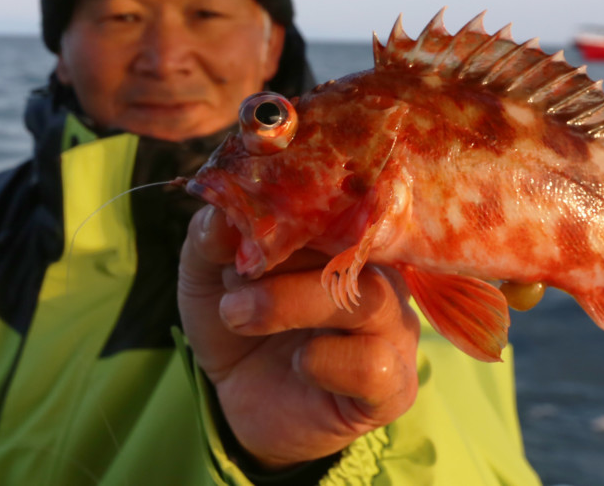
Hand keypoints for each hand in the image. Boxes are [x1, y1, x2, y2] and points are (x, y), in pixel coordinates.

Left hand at [178, 205, 419, 469]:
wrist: (243, 404)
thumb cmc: (240, 322)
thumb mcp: (208, 274)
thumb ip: (212, 238)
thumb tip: (223, 214)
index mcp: (346, 235)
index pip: (341, 199)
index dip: (291, 204)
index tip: (242, 220)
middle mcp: (381, 272)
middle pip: (355, 243)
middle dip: (286, 255)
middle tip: (233, 279)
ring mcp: (395, 327)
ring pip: (368, 297)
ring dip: (291, 302)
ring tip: (238, 314)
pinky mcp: (393, 384)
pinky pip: (374, 364)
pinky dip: (325, 360)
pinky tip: (298, 362)